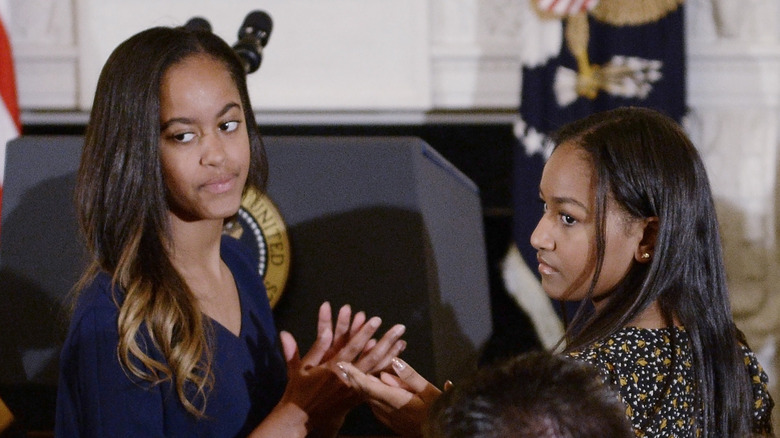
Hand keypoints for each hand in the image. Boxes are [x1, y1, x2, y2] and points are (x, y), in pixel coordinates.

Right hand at [265, 302, 406, 436]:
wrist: (301, 418)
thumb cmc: (299, 390)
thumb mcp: (300, 368)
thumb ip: (311, 348)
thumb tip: (305, 330)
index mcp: (332, 369)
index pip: (352, 348)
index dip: (364, 333)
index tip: (376, 320)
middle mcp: (347, 379)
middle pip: (371, 357)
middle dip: (387, 341)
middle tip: (400, 328)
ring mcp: (354, 390)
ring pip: (376, 371)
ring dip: (391, 355)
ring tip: (403, 342)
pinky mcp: (357, 398)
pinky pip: (375, 383)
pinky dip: (385, 372)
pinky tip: (395, 362)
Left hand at [337, 357, 440, 436]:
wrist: (443, 434)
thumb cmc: (438, 412)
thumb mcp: (429, 391)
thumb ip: (409, 376)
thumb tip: (394, 361)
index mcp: (394, 401)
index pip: (367, 386)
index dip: (353, 374)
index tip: (341, 364)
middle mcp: (386, 411)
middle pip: (365, 391)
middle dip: (356, 377)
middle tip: (348, 362)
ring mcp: (387, 418)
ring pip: (370, 398)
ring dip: (366, 385)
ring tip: (365, 370)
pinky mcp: (390, 422)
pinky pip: (376, 405)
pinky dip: (374, 393)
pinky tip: (380, 385)